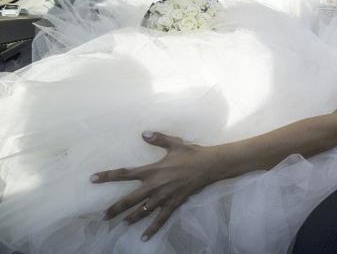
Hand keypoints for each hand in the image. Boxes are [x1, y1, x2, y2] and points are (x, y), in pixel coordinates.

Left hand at [91, 131, 219, 240]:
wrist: (209, 166)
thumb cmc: (191, 153)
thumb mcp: (174, 143)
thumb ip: (158, 139)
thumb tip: (144, 133)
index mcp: (152, 171)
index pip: (125, 174)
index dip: (108, 176)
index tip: (93, 179)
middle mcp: (154, 186)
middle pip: (129, 200)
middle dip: (115, 208)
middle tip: (104, 216)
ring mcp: (163, 197)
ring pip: (143, 211)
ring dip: (131, 218)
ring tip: (121, 223)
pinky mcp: (173, 204)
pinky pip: (161, 219)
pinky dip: (152, 229)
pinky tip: (144, 237)